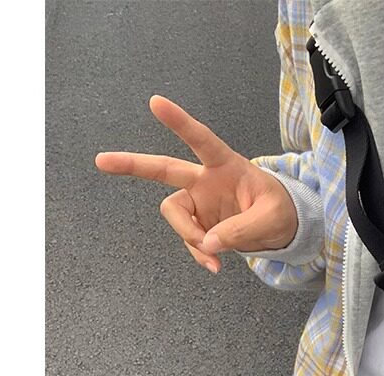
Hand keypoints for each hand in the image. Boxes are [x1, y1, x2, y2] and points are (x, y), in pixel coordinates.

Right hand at [95, 95, 298, 272]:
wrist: (282, 229)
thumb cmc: (280, 211)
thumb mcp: (272, 218)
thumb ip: (243, 230)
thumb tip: (209, 244)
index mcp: (226, 165)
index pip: (201, 140)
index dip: (179, 122)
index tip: (155, 102)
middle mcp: (206, 181)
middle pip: (163, 169)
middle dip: (132, 165)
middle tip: (101, 161)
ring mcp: (200, 203)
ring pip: (175, 216)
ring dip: (190, 236)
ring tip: (215, 255)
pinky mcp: (199, 225)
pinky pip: (189, 240)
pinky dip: (199, 254)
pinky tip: (215, 265)